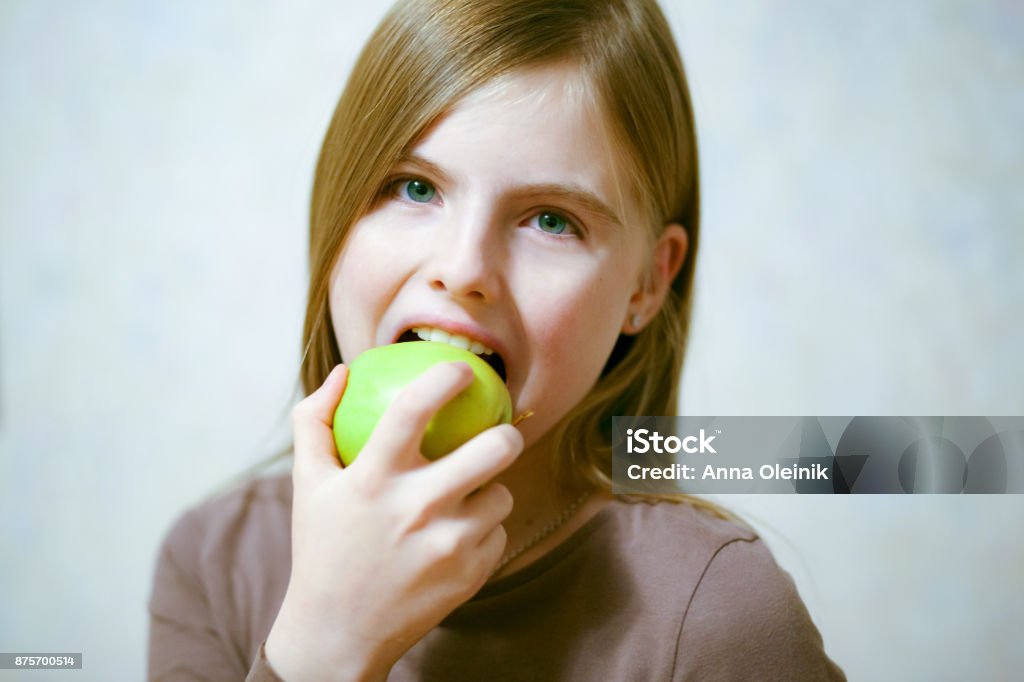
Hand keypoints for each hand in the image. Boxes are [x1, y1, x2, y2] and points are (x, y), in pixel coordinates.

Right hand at [265, 362, 522, 680]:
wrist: (338, 633)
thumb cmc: (323, 547)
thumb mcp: (307, 484)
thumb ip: (315, 421)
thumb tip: (344, 371)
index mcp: (372, 479)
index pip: (413, 408)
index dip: (445, 377)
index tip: (462, 368)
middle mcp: (414, 508)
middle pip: (494, 449)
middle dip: (508, 432)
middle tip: (501, 432)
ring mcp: (448, 545)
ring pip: (502, 493)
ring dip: (489, 489)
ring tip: (465, 496)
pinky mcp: (470, 574)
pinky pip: (498, 532)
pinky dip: (483, 530)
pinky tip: (457, 536)